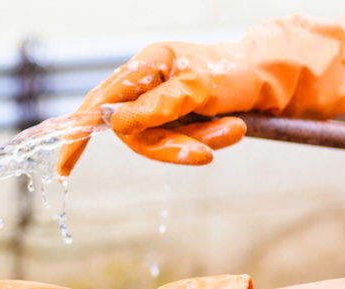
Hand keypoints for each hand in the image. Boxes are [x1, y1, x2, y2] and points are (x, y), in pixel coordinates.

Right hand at [58, 15, 344, 173]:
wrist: (281, 79)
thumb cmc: (241, 74)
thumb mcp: (202, 89)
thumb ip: (157, 106)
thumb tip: (115, 122)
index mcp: (148, 63)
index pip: (101, 102)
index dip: (78, 135)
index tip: (63, 168)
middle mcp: (149, 83)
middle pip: (134, 132)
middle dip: (170, 146)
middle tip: (206, 153)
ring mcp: (163, 103)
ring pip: (158, 142)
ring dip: (196, 144)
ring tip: (233, 130)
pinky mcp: (178, 120)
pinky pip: (176, 144)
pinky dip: (203, 143)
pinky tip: (231, 129)